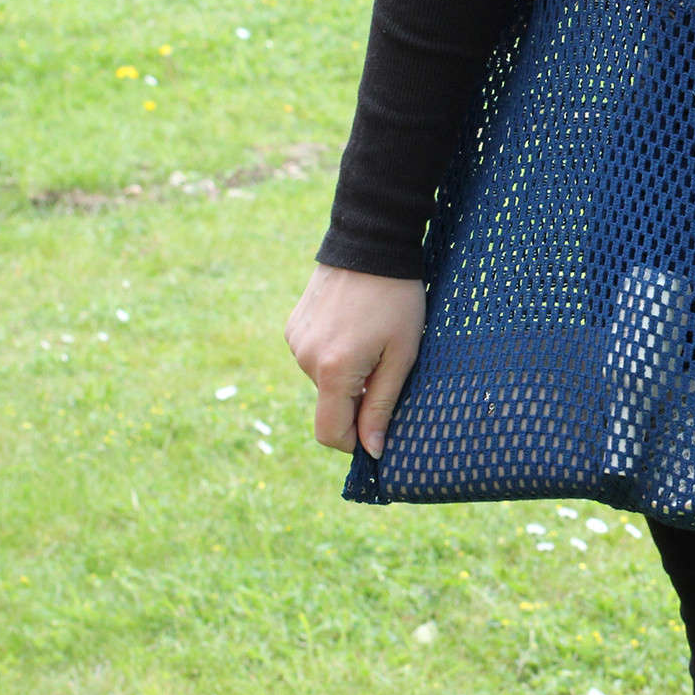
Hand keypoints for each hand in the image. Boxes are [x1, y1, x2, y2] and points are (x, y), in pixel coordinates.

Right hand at [284, 263, 425, 457]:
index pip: (330, 433)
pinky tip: (355, 327)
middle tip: (387, 367)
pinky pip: (314, 357)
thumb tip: (372, 450)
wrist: (370, 244)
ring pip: (323, 381)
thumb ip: (383, 404)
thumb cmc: (397, 299)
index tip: (379, 434)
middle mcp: (305, 359)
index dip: (354, 443)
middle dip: (357, 401)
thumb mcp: (402, 354)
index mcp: (333, 370)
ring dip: (347, 376)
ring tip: (373, 339)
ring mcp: (295, 341)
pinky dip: (335, 355)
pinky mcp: (293, 327)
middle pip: (330, 405)